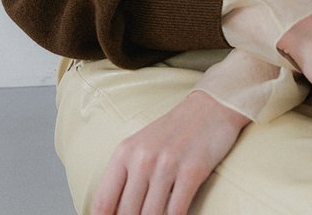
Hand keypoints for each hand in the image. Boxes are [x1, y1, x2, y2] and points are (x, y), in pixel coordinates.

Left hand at [91, 89, 249, 214]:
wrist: (209, 108)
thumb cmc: (173, 132)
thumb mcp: (141, 148)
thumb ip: (126, 178)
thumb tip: (113, 212)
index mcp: (124, 153)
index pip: (103, 202)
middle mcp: (143, 158)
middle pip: (126, 213)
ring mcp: (167, 164)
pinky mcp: (192, 170)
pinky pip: (176, 211)